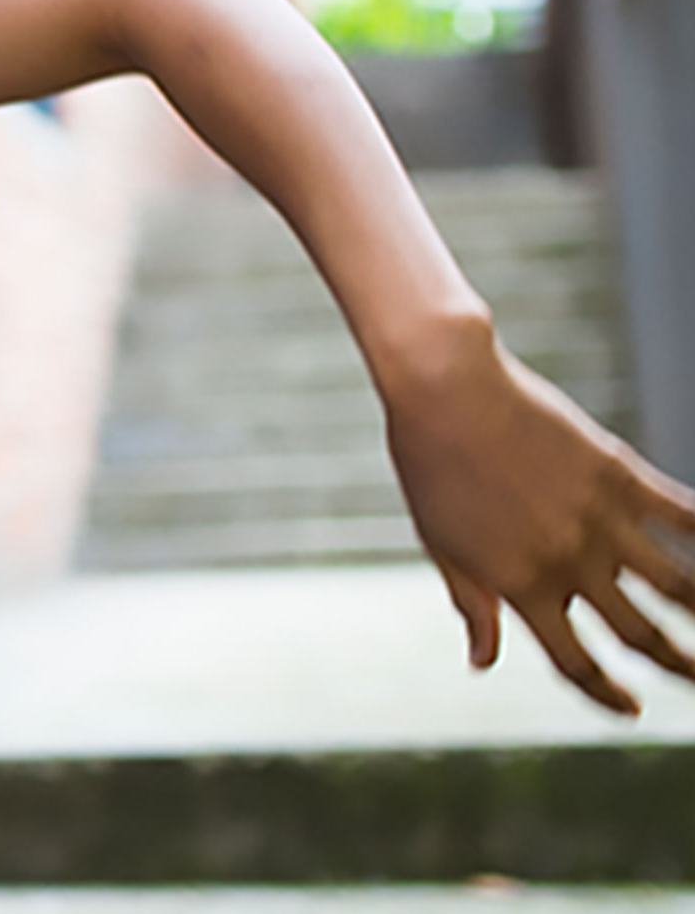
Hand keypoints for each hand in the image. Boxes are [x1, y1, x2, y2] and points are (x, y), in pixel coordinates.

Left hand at [386, 336, 694, 714]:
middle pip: (638, 635)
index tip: (631, 710)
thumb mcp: (442, 544)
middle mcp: (570, 562)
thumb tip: (483, 662)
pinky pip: (683, 514)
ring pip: (679, 585)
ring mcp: (601, 519)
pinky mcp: (620, 474)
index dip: (606, 695)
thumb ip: (473, 605)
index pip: (574, 663)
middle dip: (676, 666)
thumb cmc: (431, 468)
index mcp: (522, 587)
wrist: (446, 392)